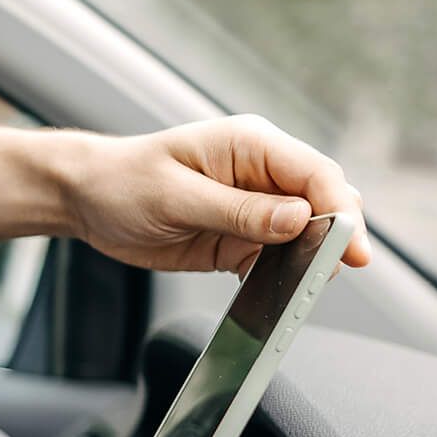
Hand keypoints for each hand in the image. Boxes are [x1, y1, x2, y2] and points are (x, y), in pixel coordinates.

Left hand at [61, 115, 371, 273]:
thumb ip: (238, 210)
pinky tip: (275, 292)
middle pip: (323, 204)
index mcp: (251, 144)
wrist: (85, 200)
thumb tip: (297, 218)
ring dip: (308, 261)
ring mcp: (253, 208)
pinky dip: (282, 277)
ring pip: (305, 236)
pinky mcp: (240, 240)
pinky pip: (276, 260)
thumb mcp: (176, 197)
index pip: (316, 173)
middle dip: (333, 238)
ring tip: (301, 288)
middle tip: (327, 274)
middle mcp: (260, 174)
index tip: (351, 248)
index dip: (341, 210)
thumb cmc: (122, 182)